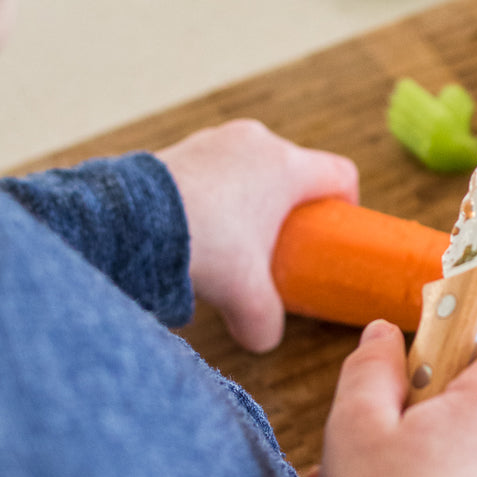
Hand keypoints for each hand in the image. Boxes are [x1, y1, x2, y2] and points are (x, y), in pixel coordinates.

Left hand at [157, 120, 357, 350]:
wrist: (130, 222)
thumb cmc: (204, 246)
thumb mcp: (246, 297)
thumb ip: (264, 322)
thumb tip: (262, 339)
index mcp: (286, 166)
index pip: (340, 173)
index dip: (346, 204)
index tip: (331, 233)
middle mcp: (255, 140)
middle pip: (293, 169)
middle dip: (289, 208)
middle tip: (278, 246)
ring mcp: (215, 138)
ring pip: (250, 166)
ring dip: (249, 199)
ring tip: (231, 240)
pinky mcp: (180, 146)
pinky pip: (212, 167)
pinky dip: (213, 194)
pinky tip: (196, 228)